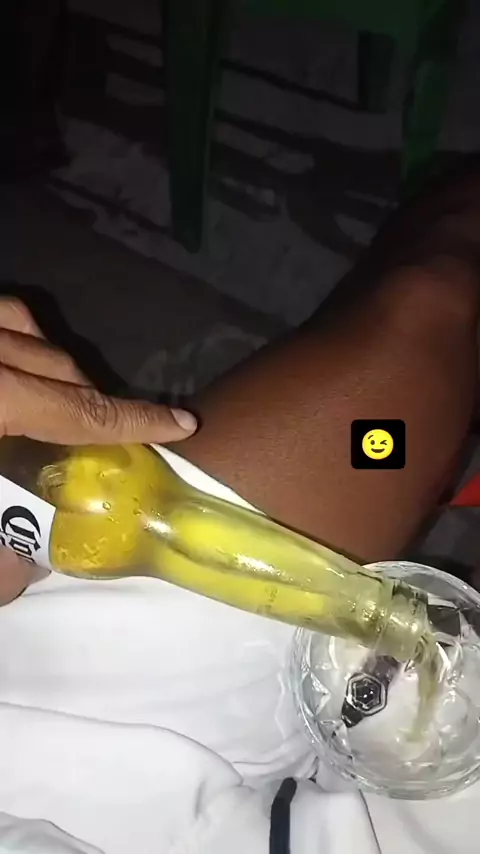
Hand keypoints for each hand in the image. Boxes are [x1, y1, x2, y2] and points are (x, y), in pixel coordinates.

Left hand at [0, 297, 196, 603]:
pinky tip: (18, 362)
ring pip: (27, 325)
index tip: (186, 422)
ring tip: (59, 396)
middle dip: (91, 401)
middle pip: (60, 370)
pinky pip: (2, 314)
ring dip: (54, 362)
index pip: (77, 409)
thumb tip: (20, 576)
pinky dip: (20, 335)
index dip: (135, 420)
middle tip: (97, 444)